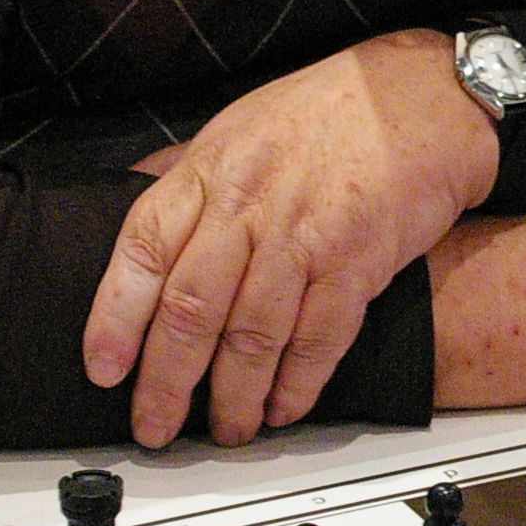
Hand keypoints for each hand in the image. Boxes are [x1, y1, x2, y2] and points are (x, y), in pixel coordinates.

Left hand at [83, 30, 499, 447]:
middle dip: (166, 381)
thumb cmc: (332, 110)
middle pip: (191, 307)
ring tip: (227, 428)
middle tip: (154, 425)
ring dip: (234, 397)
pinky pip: (318, 339)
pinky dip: (297, 385)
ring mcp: (305, 234)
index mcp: (212, 169)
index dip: (115, 315)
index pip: (144, 247)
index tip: (102, 366)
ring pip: (252, 335)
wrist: (423, 97)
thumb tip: (136, 203)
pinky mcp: (358, 260)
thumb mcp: (242, 124)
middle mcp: (250, 203)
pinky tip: (284, 409)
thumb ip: (189, 172)